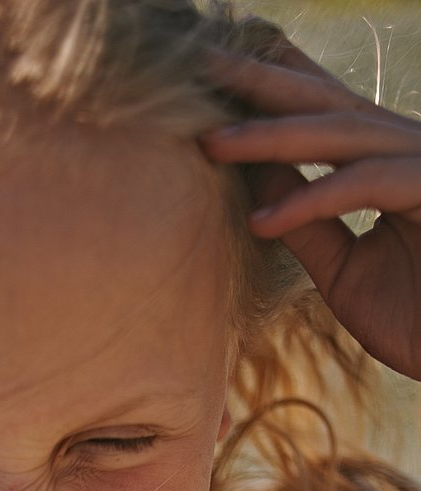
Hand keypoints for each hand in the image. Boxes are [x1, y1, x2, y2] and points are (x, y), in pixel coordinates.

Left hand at [201, 40, 420, 381]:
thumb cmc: (414, 318)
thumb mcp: (341, 269)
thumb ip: (305, 223)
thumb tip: (254, 180)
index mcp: (385, 160)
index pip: (323, 109)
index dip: (272, 84)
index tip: (211, 73)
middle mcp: (408, 149)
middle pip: (327, 102)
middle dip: (264, 81)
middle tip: (202, 61)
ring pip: (342, 134)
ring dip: (273, 137)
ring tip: (211, 143)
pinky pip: (366, 185)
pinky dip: (312, 200)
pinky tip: (262, 221)